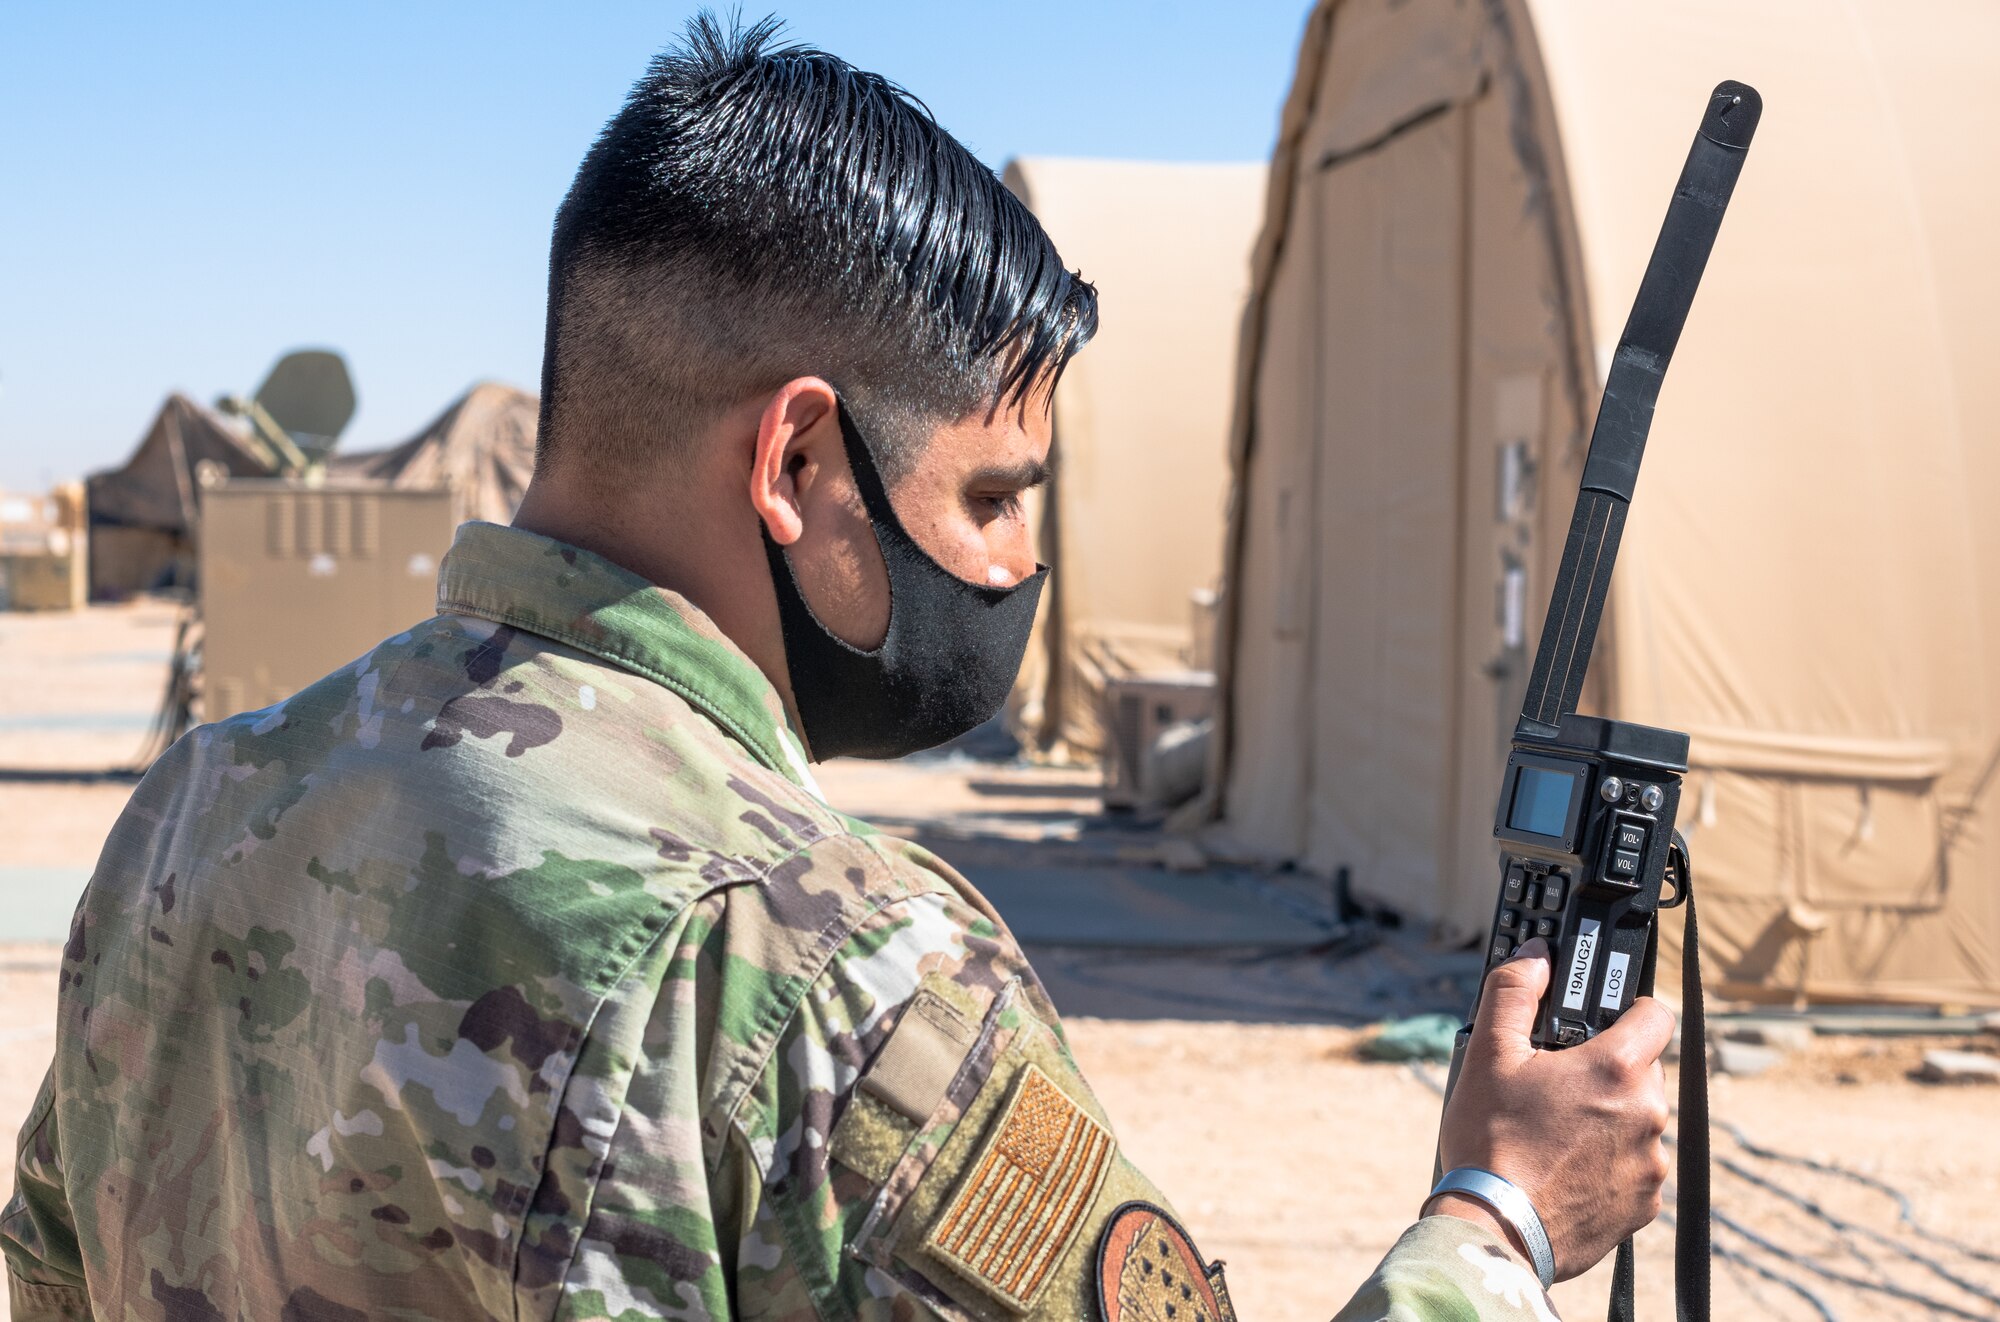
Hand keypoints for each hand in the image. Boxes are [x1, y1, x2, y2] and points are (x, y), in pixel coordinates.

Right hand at [1432, 938, 1674, 1279]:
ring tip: (1556, 1133)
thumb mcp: (1488, 1053)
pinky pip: (1636, 1167)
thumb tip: (1536, 952)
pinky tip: (1566, 1168)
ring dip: (1610, 1117)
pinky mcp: (1645, 1205)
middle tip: (1558, 1083)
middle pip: (1644, 1070)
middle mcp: (1647, 1113)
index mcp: (1616, 1068)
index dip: (1630, 1009)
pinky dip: (1610, 1162)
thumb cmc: (1490, 1140)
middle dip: (1608, 1070)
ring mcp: (1651, 1163)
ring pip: (1639, 1120)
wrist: (1495, 1229)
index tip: (1603, 1021)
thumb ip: (1514, 990)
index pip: (1656, 1014)